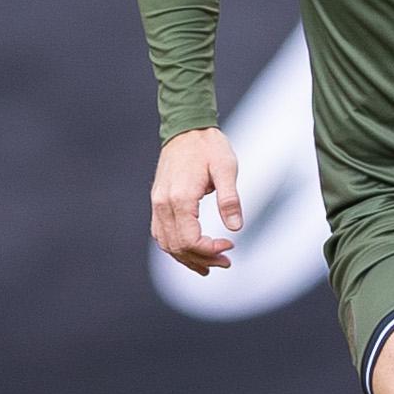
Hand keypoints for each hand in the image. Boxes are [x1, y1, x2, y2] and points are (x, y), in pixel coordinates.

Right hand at [149, 127, 240, 274]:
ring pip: (166, 243)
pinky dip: (176, 247)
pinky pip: (161, 233)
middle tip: (226, 261)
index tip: (230, 246)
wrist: (186, 128)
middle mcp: (163, 204)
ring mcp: (157, 204)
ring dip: (187, 258)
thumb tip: (236, 227)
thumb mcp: (226, 169)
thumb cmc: (209, 147)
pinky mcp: (158, 202)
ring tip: (211, 264)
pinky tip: (193, 251)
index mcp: (180, 198)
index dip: (210, 249)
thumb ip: (229, 199)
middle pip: (177, 246)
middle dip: (202, 258)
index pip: (189, 239)